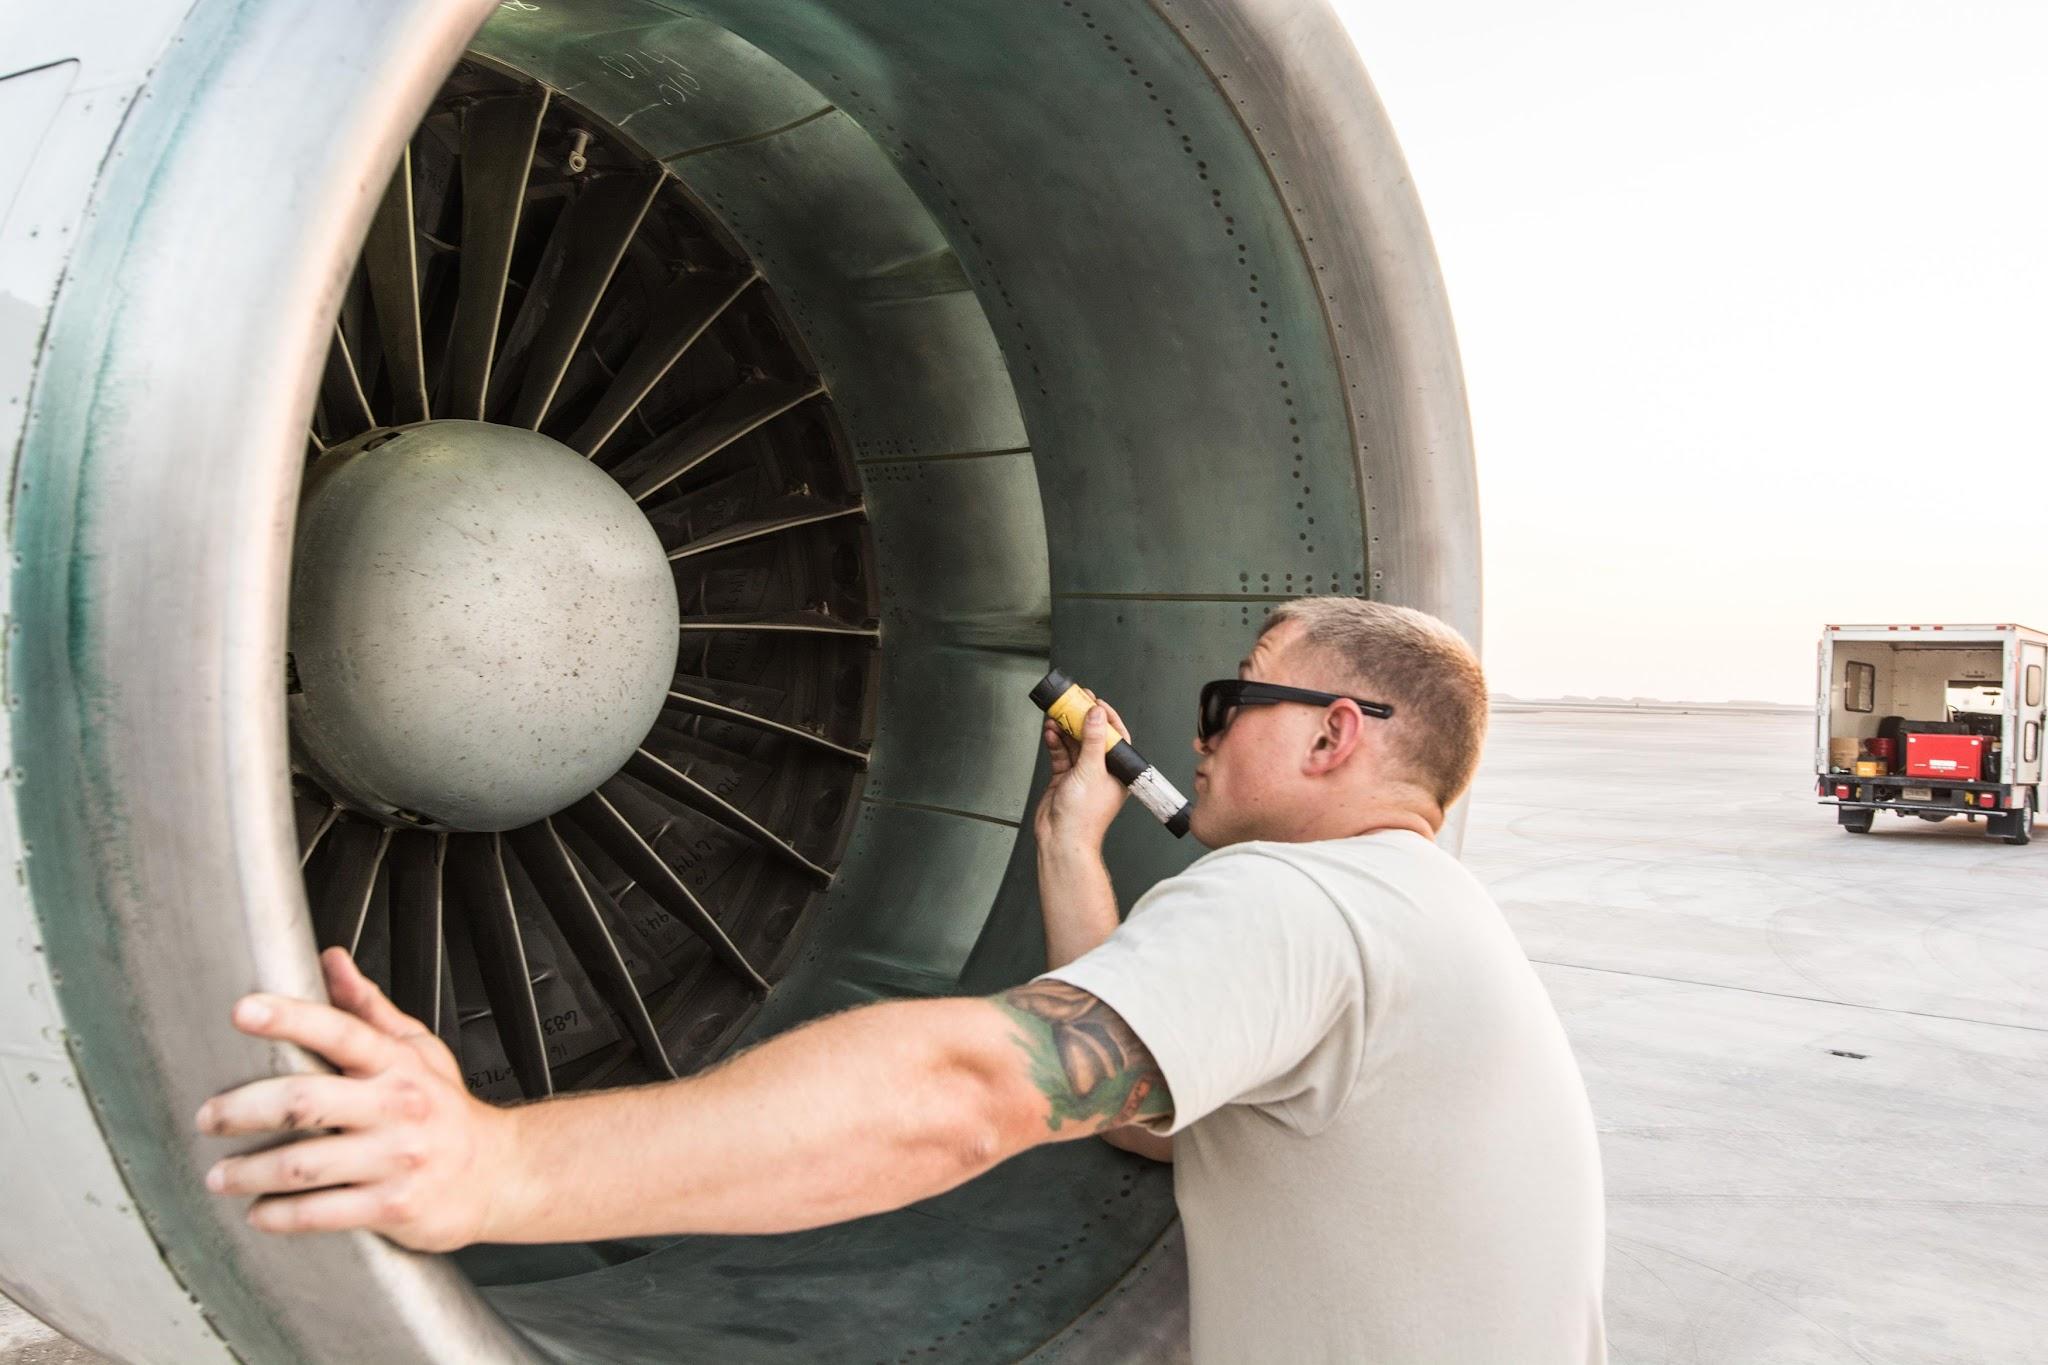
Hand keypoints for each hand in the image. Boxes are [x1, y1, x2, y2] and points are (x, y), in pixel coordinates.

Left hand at [196, 948, 517, 1251]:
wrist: (499, 1173)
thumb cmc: (446, 1111)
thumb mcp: (418, 1050)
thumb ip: (368, 1010)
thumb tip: (329, 962)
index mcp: (397, 1065)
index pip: (340, 1031)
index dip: (289, 1018)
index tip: (242, 1011)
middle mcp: (397, 1107)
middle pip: (305, 1102)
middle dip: (243, 1110)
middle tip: (209, 1117)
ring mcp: (396, 1159)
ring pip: (303, 1165)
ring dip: (249, 1172)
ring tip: (220, 1174)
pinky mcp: (393, 1206)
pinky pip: (321, 1213)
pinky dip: (280, 1215)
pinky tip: (260, 1212)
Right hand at [1034, 693, 1132, 851]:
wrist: (1061, 839)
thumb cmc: (1083, 817)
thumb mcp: (1091, 771)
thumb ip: (1093, 740)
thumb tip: (1097, 715)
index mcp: (1118, 771)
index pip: (1116, 737)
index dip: (1106, 717)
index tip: (1095, 701)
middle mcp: (1101, 771)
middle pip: (1093, 736)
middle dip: (1081, 719)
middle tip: (1072, 702)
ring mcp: (1082, 774)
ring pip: (1074, 743)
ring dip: (1065, 729)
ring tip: (1057, 715)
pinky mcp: (1064, 778)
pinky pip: (1061, 754)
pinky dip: (1055, 742)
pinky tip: (1050, 733)